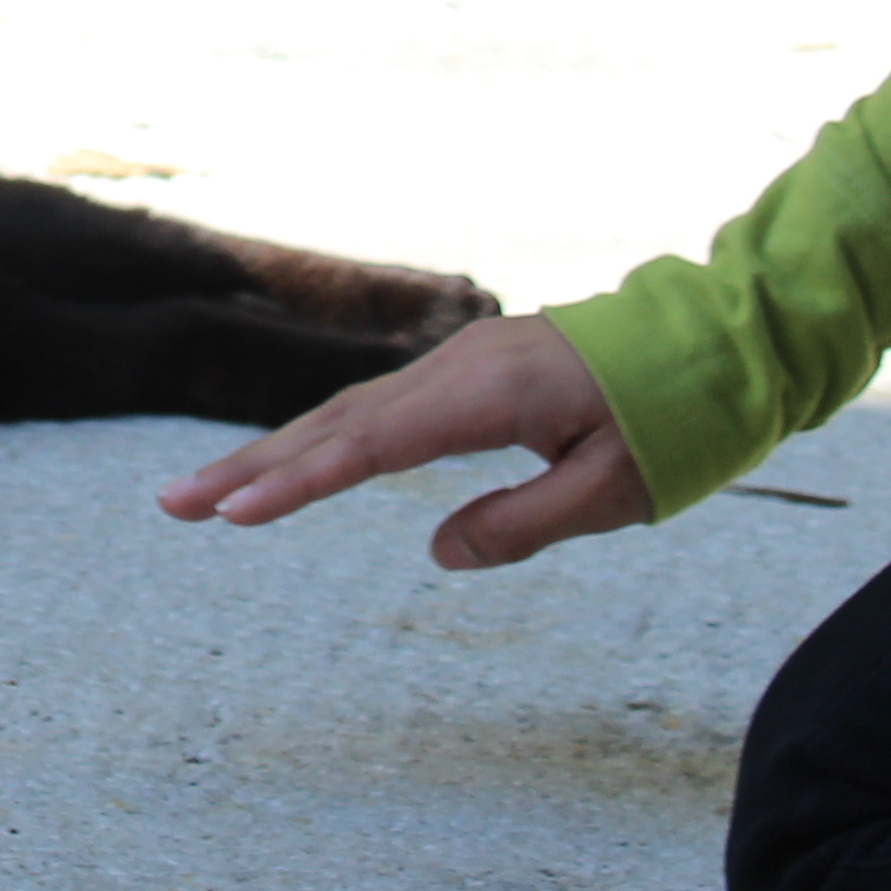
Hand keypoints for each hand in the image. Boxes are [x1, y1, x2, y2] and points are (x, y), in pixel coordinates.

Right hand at [154, 312, 650, 571]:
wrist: (715, 338)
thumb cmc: (674, 419)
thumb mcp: (613, 492)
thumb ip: (522, 524)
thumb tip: (436, 552)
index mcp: (487, 394)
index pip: (370, 446)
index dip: (298, 483)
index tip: (235, 515)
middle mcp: (455, 368)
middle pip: (336, 424)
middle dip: (252, 467)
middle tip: (175, 506)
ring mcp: (456, 364)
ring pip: (348, 414)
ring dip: (277, 453)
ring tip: (210, 496)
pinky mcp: (466, 372)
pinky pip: (378, 411)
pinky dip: (325, 441)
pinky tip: (293, 468)